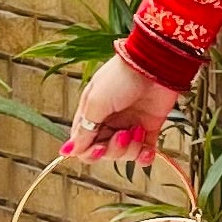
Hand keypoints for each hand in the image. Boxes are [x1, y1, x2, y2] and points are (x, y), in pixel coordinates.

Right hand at [65, 52, 179, 170]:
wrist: (154, 65)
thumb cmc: (121, 77)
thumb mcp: (96, 102)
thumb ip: (84, 130)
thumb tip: (67, 151)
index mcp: (91, 116)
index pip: (83, 145)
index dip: (90, 152)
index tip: (100, 147)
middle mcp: (109, 123)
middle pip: (104, 153)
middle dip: (114, 149)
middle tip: (123, 135)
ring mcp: (129, 126)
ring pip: (124, 155)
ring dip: (131, 149)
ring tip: (137, 130)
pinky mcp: (149, 129)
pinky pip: (144, 154)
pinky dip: (145, 156)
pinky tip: (147, 150)